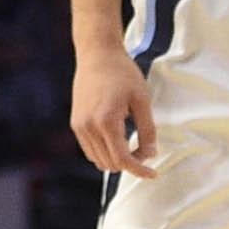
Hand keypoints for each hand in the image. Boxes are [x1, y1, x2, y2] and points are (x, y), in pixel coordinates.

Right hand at [71, 49, 159, 178]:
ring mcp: (79, 126)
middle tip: (145, 150)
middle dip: (130, 163)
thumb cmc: (123, 73)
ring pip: (98, 160)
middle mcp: (88, 127)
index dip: (140, 170)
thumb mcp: (142, 100)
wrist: (97, 55)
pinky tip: (117, 140)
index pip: (123, 159)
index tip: (153, 174)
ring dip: (116, 159)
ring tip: (132, 145)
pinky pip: (90, 150)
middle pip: (110, 163)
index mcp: (106, 121)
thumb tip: (150, 154)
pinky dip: (104, 152)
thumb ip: (147, 130)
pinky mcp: (75, 123)